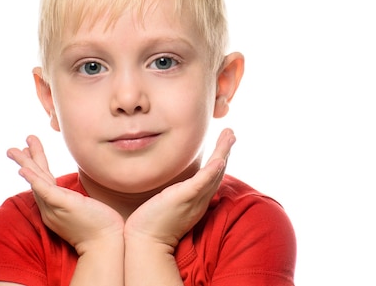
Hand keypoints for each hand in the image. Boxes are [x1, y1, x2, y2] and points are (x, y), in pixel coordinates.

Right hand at [7, 135, 123, 255]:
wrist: (106, 244)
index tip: (28, 151)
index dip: (35, 166)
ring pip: (38, 180)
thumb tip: (82, 194)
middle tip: (12, 148)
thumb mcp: (85, 209)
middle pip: (36, 179)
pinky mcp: (64, 206)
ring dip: (25, 163)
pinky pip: (45, 190)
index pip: (42, 182)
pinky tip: (24, 169)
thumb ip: (79, 201)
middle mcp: (50, 209)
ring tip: (14, 150)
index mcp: (54, 208)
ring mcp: (55, 208)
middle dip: (25, 161)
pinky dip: (34, 179)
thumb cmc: (100, 228)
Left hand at [124, 128, 235, 248]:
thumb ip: (171, 194)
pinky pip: (201, 183)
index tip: (224, 143)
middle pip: (218, 172)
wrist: (144, 243)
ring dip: (224, 153)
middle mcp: (199, 200)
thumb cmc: (150, 225)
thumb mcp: (166, 205)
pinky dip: (212, 171)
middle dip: (226, 151)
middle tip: (231, 132)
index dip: (220, 159)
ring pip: (214, 173)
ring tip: (230, 135)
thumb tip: (166, 186)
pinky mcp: (183, 199)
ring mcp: (193, 200)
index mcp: (196, 200)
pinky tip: (219, 159)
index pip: (212, 177)